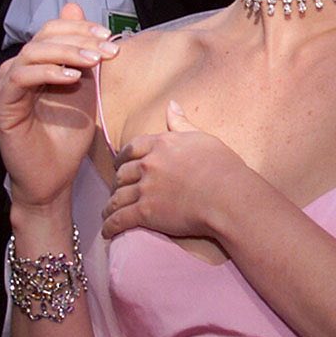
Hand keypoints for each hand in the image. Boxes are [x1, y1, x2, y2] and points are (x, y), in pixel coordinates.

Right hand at [0, 4, 118, 210]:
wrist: (55, 177)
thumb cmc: (68, 135)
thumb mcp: (85, 89)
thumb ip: (84, 56)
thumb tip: (80, 14)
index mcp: (37, 65)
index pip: (52, 31)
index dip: (80, 27)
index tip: (108, 35)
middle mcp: (18, 72)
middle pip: (43, 38)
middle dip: (79, 39)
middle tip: (107, 49)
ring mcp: (7, 89)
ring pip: (31, 53)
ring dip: (67, 52)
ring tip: (94, 62)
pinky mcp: (2, 107)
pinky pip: (19, 78)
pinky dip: (48, 72)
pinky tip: (72, 78)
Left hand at [102, 101, 252, 241]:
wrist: (227, 195)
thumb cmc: (222, 166)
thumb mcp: (202, 138)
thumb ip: (182, 123)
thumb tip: (171, 104)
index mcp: (162, 144)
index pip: (132, 147)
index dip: (123, 157)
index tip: (121, 164)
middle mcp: (149, 164)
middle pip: (122, 173)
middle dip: (118, 182)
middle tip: (119, 190)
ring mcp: (145, 188)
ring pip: (117, 197)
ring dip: (111, 206)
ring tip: (108, 213)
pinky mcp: (145, 212)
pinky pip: (119, 219)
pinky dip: (110, 226)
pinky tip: (107, 231)